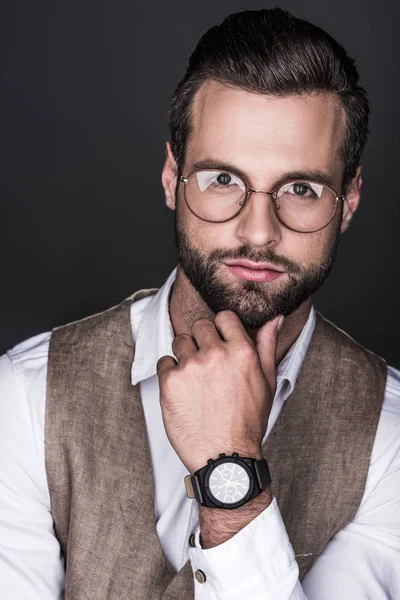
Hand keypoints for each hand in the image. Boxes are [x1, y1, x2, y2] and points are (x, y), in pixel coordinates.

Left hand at [156, 310, 281, 473]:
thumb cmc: (248, 422)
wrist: (225, 457)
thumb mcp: (267, 382)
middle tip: (207, 366)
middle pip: (200, 326)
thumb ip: (267, 345)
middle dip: (202, 342)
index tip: (219, 343)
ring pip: (180, 341)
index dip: (221, 329)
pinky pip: (164, 362)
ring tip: (195, 380)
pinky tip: (184, 391)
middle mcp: (216, 354)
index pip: (224, 316)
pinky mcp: (170, 382)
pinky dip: (170, 373)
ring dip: (185, 355)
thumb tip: (273, 319)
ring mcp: (191, 367)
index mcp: (242, 351)